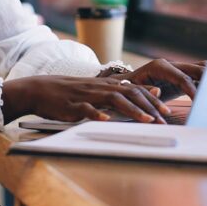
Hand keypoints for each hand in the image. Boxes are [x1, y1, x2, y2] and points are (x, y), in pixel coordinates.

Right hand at [1, 75, 171, 124]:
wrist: (39, 89)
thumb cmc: (68, 93)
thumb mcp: (93, 90)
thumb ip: (114, 93)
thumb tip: (138, 97)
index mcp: (104, 85)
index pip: (133, 88)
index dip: (151, 98)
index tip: (167, 109)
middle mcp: (99, 88)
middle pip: (129, 93)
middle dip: (148, 105)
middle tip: (163, 117)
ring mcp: (86, 96)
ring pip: (113, 100)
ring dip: (131, 110)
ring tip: (146, 120)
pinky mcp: (72, 105)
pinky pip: (86, 109)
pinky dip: (97, 114)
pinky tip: (106, 120)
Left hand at [124, 59, 205, 99]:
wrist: (124, 85)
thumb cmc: (128, 90)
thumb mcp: (135, 91)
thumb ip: (147, 92)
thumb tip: (159, 91)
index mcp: (159, 67)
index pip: (183, 78)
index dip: (193, 90)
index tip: (201, 102)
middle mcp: (171, 65)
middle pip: (197, 69)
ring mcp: (179, 68)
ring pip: (202, 68)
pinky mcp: (184, 76)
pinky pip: (201, 75)